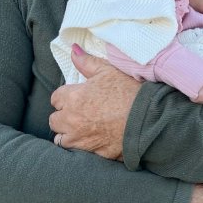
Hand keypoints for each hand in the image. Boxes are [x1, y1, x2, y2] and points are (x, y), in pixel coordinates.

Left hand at [50, 45, 141, 159]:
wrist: (148, 120)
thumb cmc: (129, 93)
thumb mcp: (109, 71)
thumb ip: (87, 62)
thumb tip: (73, 49)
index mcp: (73, 98)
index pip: (55, 98)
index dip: (66, 97)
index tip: (76, 98)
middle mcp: (72, 120)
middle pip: (54, 120)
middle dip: (64, 116)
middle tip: (79, 113)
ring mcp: (81, 139)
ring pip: (61, 139)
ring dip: (68, 134)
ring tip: (83, 129)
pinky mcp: (92, 153)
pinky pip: (78, 152)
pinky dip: (81, 147)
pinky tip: (93, 141)